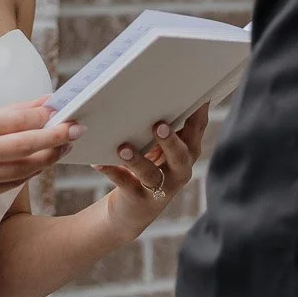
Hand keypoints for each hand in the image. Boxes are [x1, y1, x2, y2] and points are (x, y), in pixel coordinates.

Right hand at [0, 101, 78, 209]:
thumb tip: (37, 105)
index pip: (11, 121)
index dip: (42, 117)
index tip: (64, 110)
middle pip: (21, 147)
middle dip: (54, 138)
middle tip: (77, 130)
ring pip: (18, 170)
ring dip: (46, 158)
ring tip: (63, 147)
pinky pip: (7, 186)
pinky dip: (27, 174)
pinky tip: (40, 163)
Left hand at [97, 106, 208, 235]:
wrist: (131, 209)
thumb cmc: (147, 166)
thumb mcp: (158, 145)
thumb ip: (163, 124)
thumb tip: (154, 87)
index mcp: (187, 151)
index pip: (197, 128)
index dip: (199, 112)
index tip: (196, 94)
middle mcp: (179, 170)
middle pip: (181, 155)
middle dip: (171, 141)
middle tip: (160, 125)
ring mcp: (161, 187)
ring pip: (152, 174)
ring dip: (137, 160)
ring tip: (123, 148)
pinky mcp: (140, 199)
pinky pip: (126, 184)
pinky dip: (112, 172)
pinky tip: (98, 162)